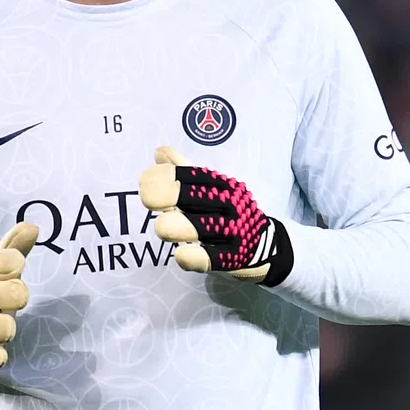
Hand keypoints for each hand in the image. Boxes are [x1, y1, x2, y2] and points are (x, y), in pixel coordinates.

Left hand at [137, 147, 293, 284]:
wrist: (265, 243)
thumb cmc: (227, 212)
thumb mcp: (210, 189)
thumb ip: (184, 172)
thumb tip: (159, 152)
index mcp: (220, 185)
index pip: (192, 175)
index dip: (165, 175)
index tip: (144, 180)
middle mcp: (227, 204)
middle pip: (195, 197)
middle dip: (167, 195)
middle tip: (147, 198)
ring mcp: (232, 231)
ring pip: (203, 227)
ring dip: (179, 226)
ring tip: (161, 226)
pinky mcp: (235, 257)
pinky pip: (213, 258)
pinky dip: (196, 257)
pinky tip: (181, 253)